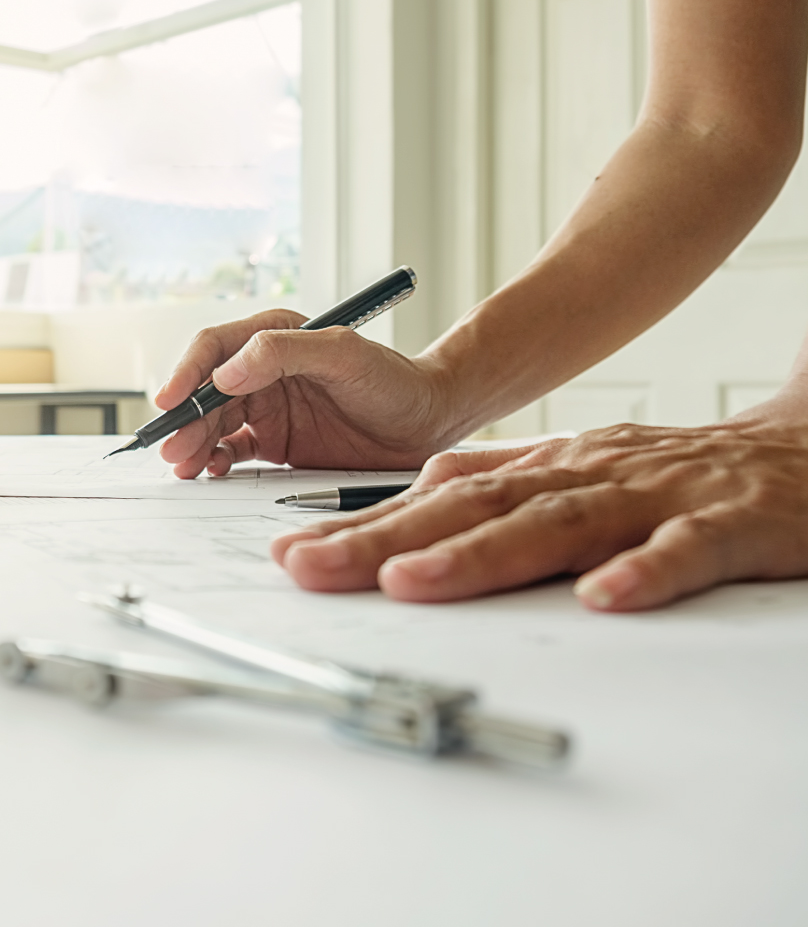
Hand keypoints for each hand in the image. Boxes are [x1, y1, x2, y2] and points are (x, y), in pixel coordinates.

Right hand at [155, 309, 455, 477]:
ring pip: (214, 423)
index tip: (170, 401)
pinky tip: (210, 471)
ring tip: (184, 466)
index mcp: (275, 336)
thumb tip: (228, 370)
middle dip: (185, 419)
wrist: (427, 422)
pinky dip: (215, 461)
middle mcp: (264, 370)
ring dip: (193, 442)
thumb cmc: (394, 381)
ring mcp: (268, 407)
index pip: (215, 349)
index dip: (187, 373)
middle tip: (172, 448)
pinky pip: (233, 450)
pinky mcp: (276, 441)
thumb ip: (285, 352)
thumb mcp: (344, 355)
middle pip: (207, 392)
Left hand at [270, 417, 807, 611]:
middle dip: (385, 540)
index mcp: (548, 466)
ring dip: (482, 553)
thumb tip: (425, 485)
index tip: (295, 552)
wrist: (800, 453)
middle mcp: (586, 473)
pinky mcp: (729, 521)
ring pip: (559, 522)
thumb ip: (505, 476)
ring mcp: (654, 496)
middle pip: (474, 507)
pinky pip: (685, 548)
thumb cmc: (678, 469)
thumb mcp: (579, 465)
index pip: (441, 497)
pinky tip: (605, 596)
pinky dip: (644, 570)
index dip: (365, 525)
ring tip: (411, 581)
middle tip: (309, 568)